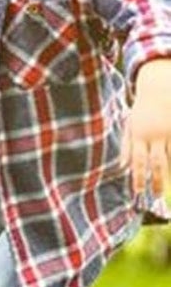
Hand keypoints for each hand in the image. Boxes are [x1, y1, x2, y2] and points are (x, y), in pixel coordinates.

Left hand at [120, 59, 170, 199]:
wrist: (159, 90)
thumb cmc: (142, 112)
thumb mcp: (129, 125)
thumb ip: (126, 146)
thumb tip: (122, 167)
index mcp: (138, 135)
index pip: (137, 161)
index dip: (138, 177)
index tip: (138, 192)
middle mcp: (154, 135)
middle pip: (156, 163)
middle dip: (155, 181)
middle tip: (156, 196)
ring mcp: (168, 133)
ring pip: (170, 158)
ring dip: (168, 174)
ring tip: (164, 188)